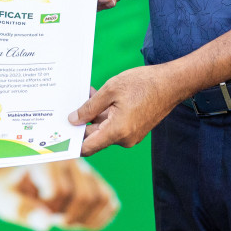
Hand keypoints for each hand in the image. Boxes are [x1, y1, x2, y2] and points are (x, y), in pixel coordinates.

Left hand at [10, 159, 119, 229]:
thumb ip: (23, 210)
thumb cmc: (8, 190)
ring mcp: (86, 169)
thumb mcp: (6, 200)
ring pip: (101, 199)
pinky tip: (78, 221)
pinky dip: (97, 219)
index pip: (59, 191)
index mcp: (45, 157)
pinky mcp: (96, 181)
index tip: (35, 211)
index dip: (47, 211)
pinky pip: (110, 203)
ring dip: (83, 219)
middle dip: (68, 217)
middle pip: (85, 196)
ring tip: (64, 219)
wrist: (15, 179)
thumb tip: (46, 225)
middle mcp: (70, 158)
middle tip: (51, 219)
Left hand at [70, 65, 184, 155]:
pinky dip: (105, 115)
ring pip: (104, 129)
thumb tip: (73, 120)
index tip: (58, 135)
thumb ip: (90, 107)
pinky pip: (114, 126)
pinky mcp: (135, 130)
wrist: (172, 83)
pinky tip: (100, 98)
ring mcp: (131, 136)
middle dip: (82, 122)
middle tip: (70, 105)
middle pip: (94, 137)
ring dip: (94, 115)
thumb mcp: (111, 89)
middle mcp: (124, 139)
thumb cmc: (143, 84)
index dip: (72, 142)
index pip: (88, 147)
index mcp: (117, 131)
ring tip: (87, 94)